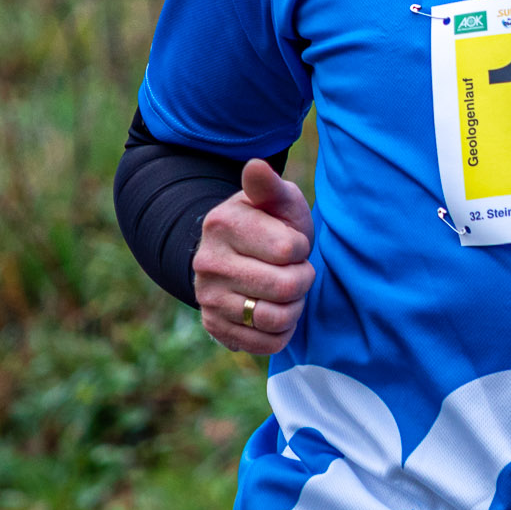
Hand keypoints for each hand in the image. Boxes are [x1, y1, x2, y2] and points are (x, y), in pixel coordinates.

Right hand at [193, 159, 315, 356]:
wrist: (239, 255)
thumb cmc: (270, 223)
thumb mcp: (276, 200)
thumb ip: (268, 185)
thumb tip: (256, 166)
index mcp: (222, 223)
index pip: (289, 249)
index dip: (301, 248)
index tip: (291, 243)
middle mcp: (207, 262)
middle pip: (286, 287)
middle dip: (302, 279)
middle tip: (293, 269)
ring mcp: (207, 297)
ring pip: (277, 318)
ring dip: (294, 306)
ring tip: (286, 290)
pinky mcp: (215, 326)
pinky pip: (266, 343)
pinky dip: (282, 331)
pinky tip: (276, 312)